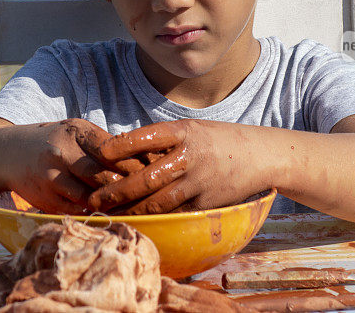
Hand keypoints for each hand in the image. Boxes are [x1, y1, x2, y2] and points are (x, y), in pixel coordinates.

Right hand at [0, 119, 143, 214]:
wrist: (10, 153)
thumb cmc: (56, 141)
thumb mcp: (78, 133)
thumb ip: (105, 144)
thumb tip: (146, 158)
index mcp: (75, 132)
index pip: (111, 151)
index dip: (134, 164)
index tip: (153, 172)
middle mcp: (62, 153)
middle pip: (104, 177)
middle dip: (128, 188)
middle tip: (148, 194)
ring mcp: (51, 178)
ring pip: (92, 197)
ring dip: (114, 204)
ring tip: (134, 207)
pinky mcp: (46, 199)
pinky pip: (78, 210)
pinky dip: (96, 213)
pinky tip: (111, 213)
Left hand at [86, 120, 267, 214]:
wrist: (260, 156)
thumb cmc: (216, 141)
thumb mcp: (191, 130)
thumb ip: (163, 142)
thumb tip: (121, 154)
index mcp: (185, 132)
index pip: (150, 136)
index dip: (124, 145)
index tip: (101, 152)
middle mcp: (191, 157)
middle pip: (148, 177)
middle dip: (118, 191)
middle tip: (94, 199)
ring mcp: (199, 183)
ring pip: (158, 202)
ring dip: (131, 211)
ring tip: (110, 215)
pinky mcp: (206, 205)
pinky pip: (174, 214)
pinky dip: (154, 220)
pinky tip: (136, 223)